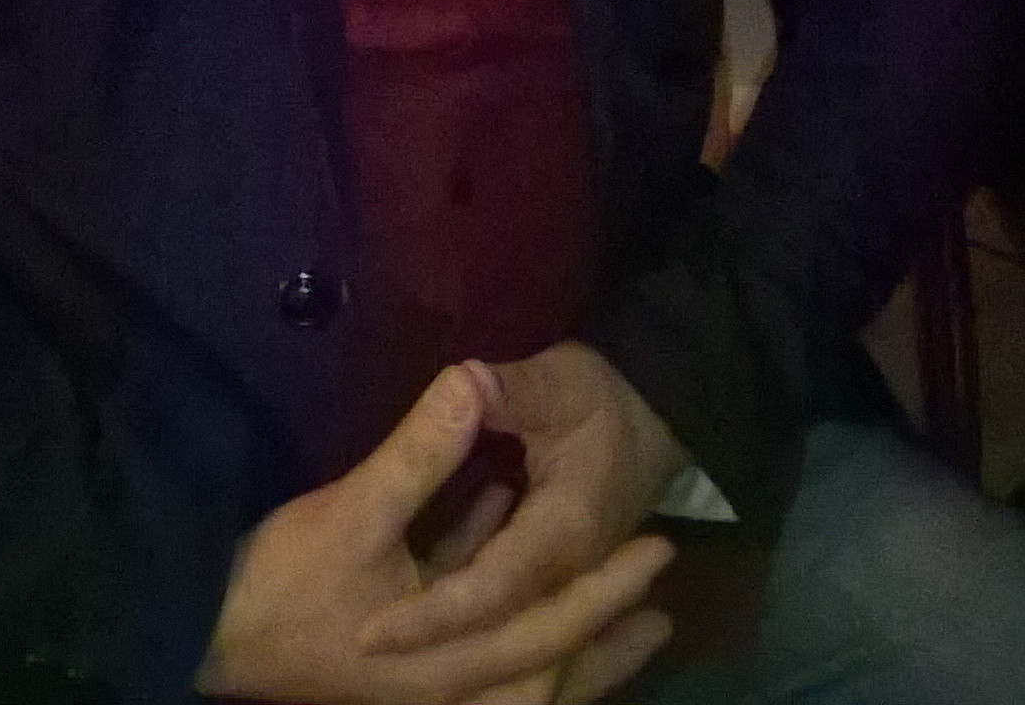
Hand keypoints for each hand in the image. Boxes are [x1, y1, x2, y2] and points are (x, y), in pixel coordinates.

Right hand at [196, 360, 672, 703]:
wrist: (206, 637)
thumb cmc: (280, 583)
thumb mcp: (351, 512)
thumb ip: (420, 455)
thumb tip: (471, 379)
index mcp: (443, 660)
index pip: (540, 627)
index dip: (598, 590)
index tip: (651, 548)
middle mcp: (446, 689)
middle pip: (545, 672)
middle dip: (605, 631)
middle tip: (662, 588)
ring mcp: (424, 688)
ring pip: (519, 678)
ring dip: (575, 644)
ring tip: (633, 615)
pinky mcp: (403, 669)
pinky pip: (484, 664)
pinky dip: (519, 633)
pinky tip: (528, 572)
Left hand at [360, 346, 687, 695]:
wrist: (664, 409)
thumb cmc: (608, 395)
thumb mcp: (560, 382)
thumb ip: (510, 390)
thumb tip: (464, 379)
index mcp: (562, 533)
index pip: (488, 590)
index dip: (431, 614)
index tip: (370, 631)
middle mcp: (563, 573)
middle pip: (492, 628)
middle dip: (427, 640)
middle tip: (360, 644)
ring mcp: (563, 578)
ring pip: (501, 627)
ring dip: (447, 633)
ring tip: (379, 633)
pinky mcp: (556, 571)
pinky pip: (508, 607)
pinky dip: (465, 607)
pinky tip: (422, 593)